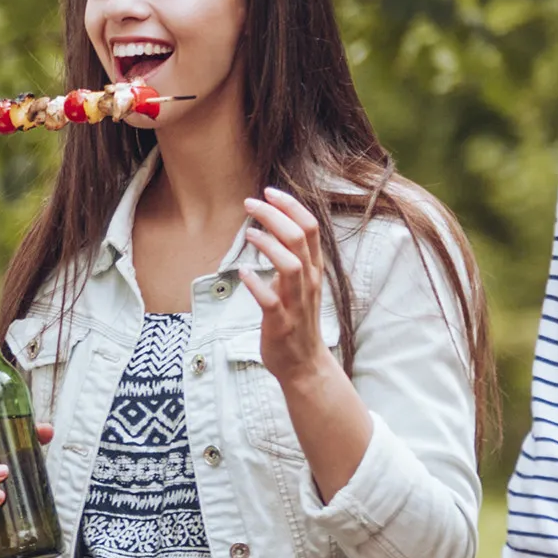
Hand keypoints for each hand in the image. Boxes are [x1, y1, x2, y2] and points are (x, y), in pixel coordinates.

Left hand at [241, 187, 326, 387]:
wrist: (304, 365)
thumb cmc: (297, 322)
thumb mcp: (299, 285)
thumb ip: (290, 260)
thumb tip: (271, 234)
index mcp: (313, 270)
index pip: (310, 228)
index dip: (291, 206)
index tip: (269, 192)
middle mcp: (309, 283)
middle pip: (300, 238)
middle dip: (276, 215)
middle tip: (252, 202)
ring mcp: (296, 303)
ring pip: (291, 265)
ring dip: (269, 245)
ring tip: (249, 233)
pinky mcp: (281, 324)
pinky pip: (270, 301)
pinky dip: (256, 285)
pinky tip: (243, 273)